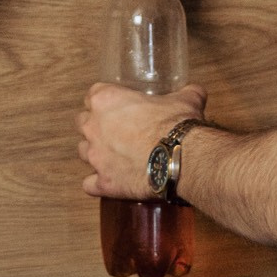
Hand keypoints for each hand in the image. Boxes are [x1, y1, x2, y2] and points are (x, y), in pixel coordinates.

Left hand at [79, 81, 207, 199]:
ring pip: (83, 152)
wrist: (181, 158)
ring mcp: (96, 157)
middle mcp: (94, 127)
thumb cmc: (176, 126)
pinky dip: (98, 183)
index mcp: (107, 100)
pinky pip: (90, 184)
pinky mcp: (103, 182)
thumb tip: (194, 92)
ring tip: (114, 156)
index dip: (105, 99)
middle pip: (82, 122)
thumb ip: (186, 93)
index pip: (93, 94)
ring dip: (95, 153)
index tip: (118, 105)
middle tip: (116, 129)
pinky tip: (110, 181)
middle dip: (95, 125)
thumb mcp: (186, 100)